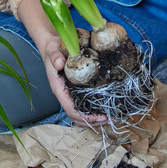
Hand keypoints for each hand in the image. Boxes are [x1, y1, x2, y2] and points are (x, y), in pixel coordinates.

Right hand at [16, 0, 106, 127]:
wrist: (52, 45)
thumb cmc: (53, 49)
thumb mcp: (53, 49)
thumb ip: (55, 56)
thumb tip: (59, 63)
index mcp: (59, 89)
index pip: (71, 109)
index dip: (85, 117)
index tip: (100, 117)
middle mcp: (65, 95)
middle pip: (78, 117)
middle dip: (94, 122)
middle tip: (112, 119)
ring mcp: (71, 94)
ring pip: (82, 114)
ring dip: (97, 119)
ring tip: (113, 117)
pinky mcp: (77, 90)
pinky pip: (86, 105)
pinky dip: (97, 110)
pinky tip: (109, 107)